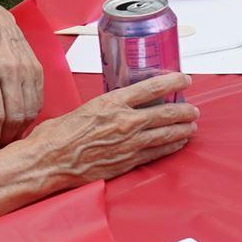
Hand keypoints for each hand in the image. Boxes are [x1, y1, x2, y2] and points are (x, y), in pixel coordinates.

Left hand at [0, 2, 42, 152]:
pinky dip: (30, 115)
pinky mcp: (37, 68)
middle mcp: (10, 70)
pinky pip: (39, 100)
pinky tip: (19, 120)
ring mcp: (27, 68)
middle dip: (6, 138)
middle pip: (15, 117)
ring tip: (7, 136)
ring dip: (20, 129)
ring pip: (30, 111)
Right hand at [18, 75, 196, 191]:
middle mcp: (125, 121)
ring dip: (183, 129)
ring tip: (192, 125)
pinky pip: (156, 153)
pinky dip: (171, 146)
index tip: (185, 79)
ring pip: (166, 133)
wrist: (47, 162)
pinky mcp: (127, 162)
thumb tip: (114, 107)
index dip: (173, 82)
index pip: (152, 88)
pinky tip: (179, 143)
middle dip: (184, 110)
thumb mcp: (83, 109)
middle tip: (193, 108)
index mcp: (112, 102)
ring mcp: (129, 143)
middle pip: (165, 112)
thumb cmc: (56, 136)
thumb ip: (104, 107)